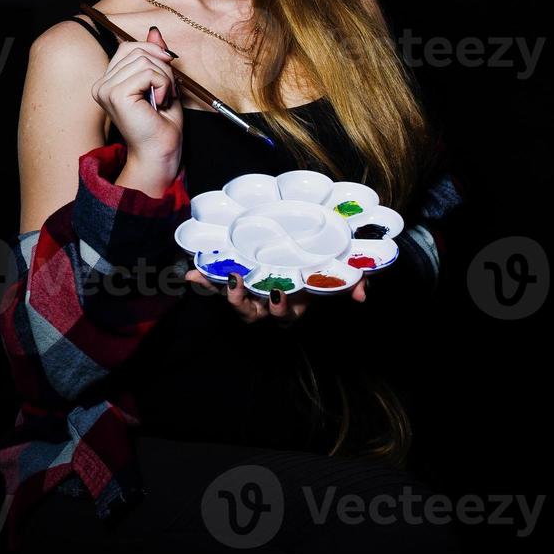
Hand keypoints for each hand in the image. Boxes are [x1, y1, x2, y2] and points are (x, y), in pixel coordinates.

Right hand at [91, 26, 182, 172]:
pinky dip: (162, 85)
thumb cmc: (161, 123)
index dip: (152, 52)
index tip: (167, 71)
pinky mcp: (116, 95)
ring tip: (163, 99)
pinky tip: (159, 102)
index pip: (128, 47)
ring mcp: (105, 89)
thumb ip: (154, 57)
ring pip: (144, 60)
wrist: (160, 152)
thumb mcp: (161, 82)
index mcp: (107, 81)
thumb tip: (154, 31)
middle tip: (167, 91)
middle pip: (136, 50)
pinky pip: (147, 73)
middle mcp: (101, 84)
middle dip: (161, 67)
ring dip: (164, 78)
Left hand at [184, 269, 367, 325]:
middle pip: (254, 314)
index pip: (286, 315)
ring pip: (233, 302)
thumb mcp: (336, 268)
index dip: (281, 309)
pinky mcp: (234, 280)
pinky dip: (203, 280)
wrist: (301, 239)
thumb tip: (362, 295)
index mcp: (293, 302)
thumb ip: (352, 280)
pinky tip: (191, 273)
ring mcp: (251, 292)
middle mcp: (269, 302)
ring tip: (213, 275)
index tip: (278, 293)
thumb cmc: (318, 258)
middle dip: (243, 302)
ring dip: (222, 291)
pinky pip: (216, 285)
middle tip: (238, 281)